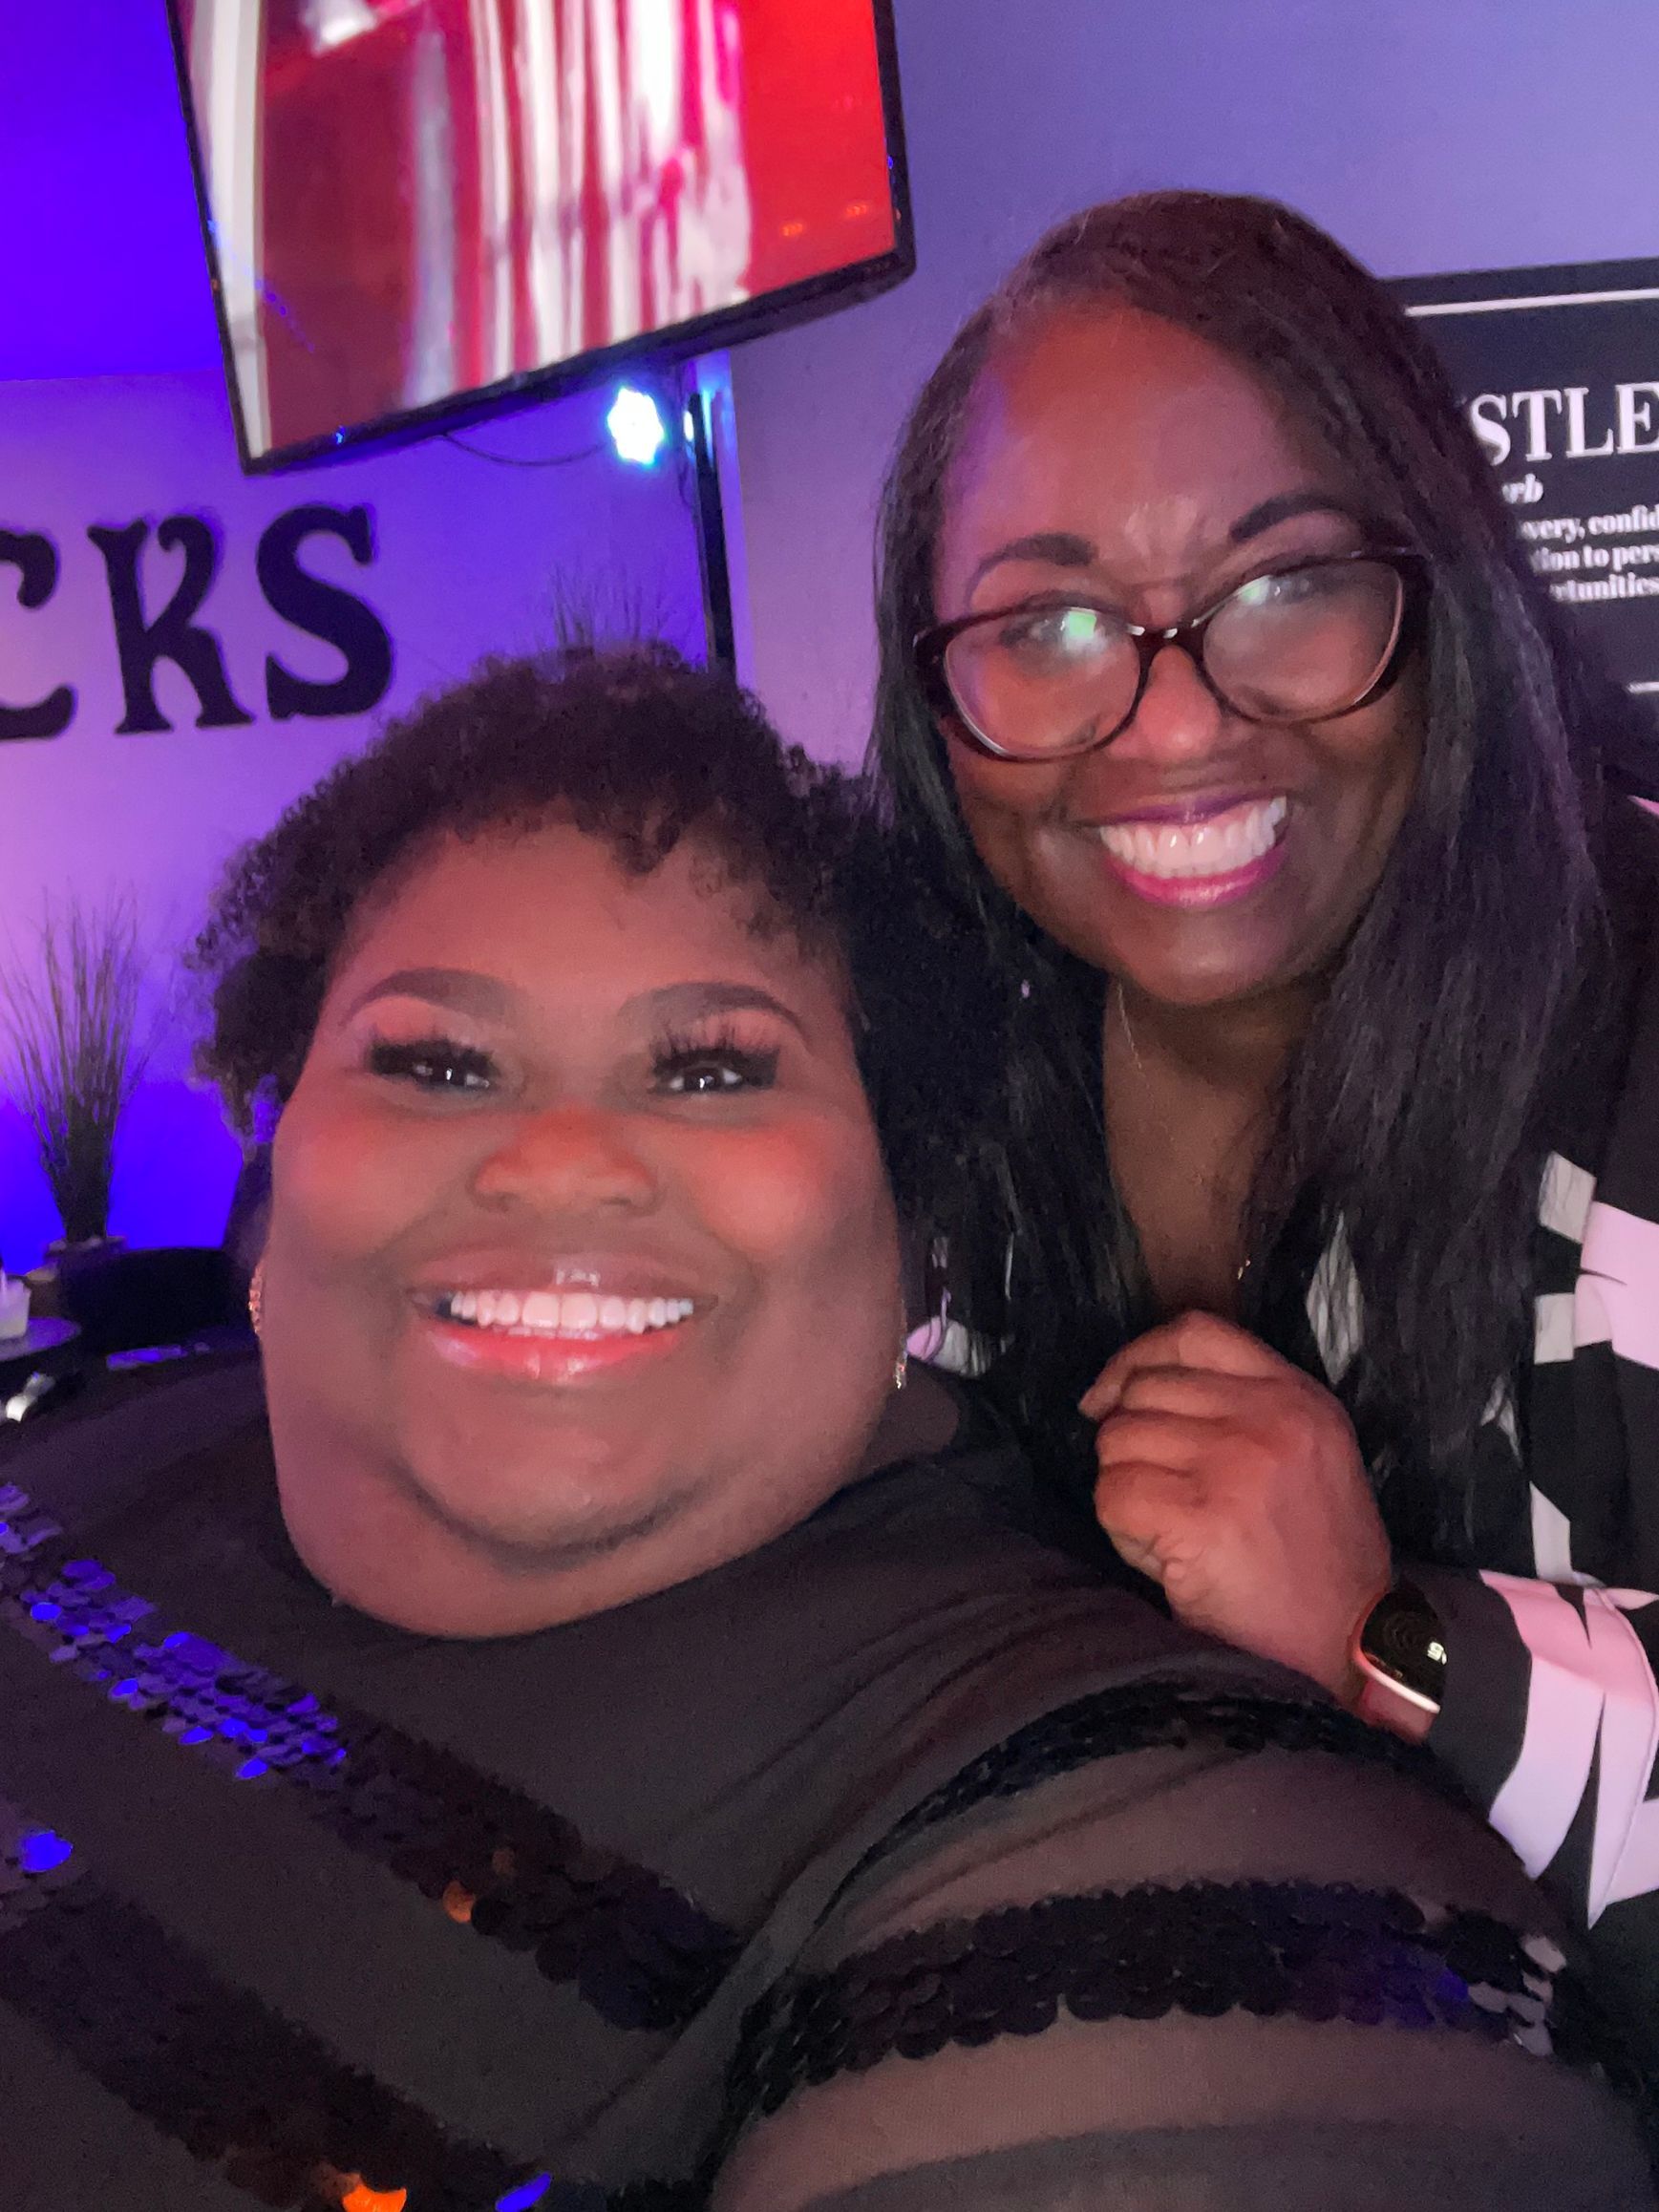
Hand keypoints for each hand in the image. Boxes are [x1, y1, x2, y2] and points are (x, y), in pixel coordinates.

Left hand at [1081, 1311, 1390, 1701]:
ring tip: (1172, 1534)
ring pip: (1118, 1443)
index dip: (1137, 1358)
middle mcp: (1269, 1417)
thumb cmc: (1318, 1559)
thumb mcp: (1307, 1454)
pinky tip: (1164, 1559)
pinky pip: (1114, 1497)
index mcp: (1298, 1396)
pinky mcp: (1201, 1517)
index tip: (1112, 1397)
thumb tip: (1127, 1388)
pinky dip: (1124, 1533)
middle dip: (1131, 1445)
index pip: (1194, 1333)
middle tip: (1164, 1500)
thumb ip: (1242, 1406)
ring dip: (1126, 1492)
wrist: (1351, 1646)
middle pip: (1142, 1391)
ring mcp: (1235, 1463)